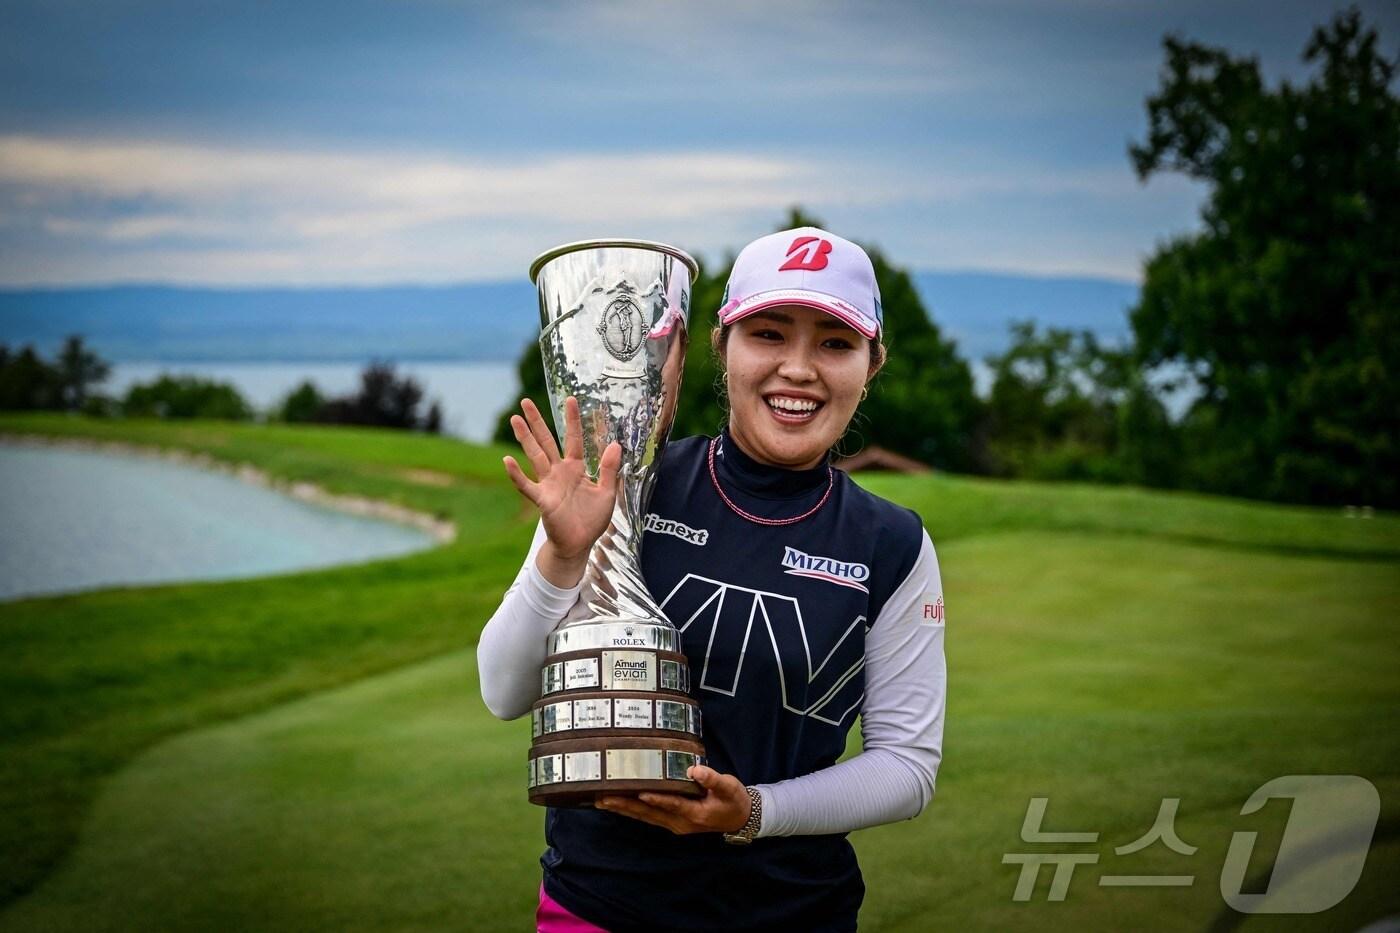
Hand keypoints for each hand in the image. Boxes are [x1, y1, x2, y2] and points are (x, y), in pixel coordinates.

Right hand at [502, 397, 621, 585]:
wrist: (579, 544)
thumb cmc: (592, 519)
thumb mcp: (608, 493)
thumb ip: (610, 469)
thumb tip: (616, 444)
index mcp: (576, 468)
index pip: (573, 439)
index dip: (572, 420)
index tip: (571, 399)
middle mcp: (559, 472)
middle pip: (546, 441)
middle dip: (537, 421)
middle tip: (525, 401)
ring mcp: (548, 484)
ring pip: (534, 455)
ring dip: (525, 438)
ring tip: (515, 419)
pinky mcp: (542, 499)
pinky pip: (527, 485)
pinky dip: (516, 474)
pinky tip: (507, 460)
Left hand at [595, 765, 751, 835]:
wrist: (739, 819)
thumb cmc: (734, 800)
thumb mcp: (729, 787)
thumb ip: (712, 779)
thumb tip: (694, 770)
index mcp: (694, 813)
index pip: (671, 804)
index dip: (656, 799)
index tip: (639, 793)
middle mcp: (680, 822)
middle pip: (649, 813)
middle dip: (626, 805)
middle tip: (603, 798)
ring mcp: (674, 824)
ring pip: (644, 817)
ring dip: (623, 809)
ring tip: (602, 801)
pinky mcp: (671, 822)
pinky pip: (647, 817)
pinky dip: (631, 811)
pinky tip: (618, 805)